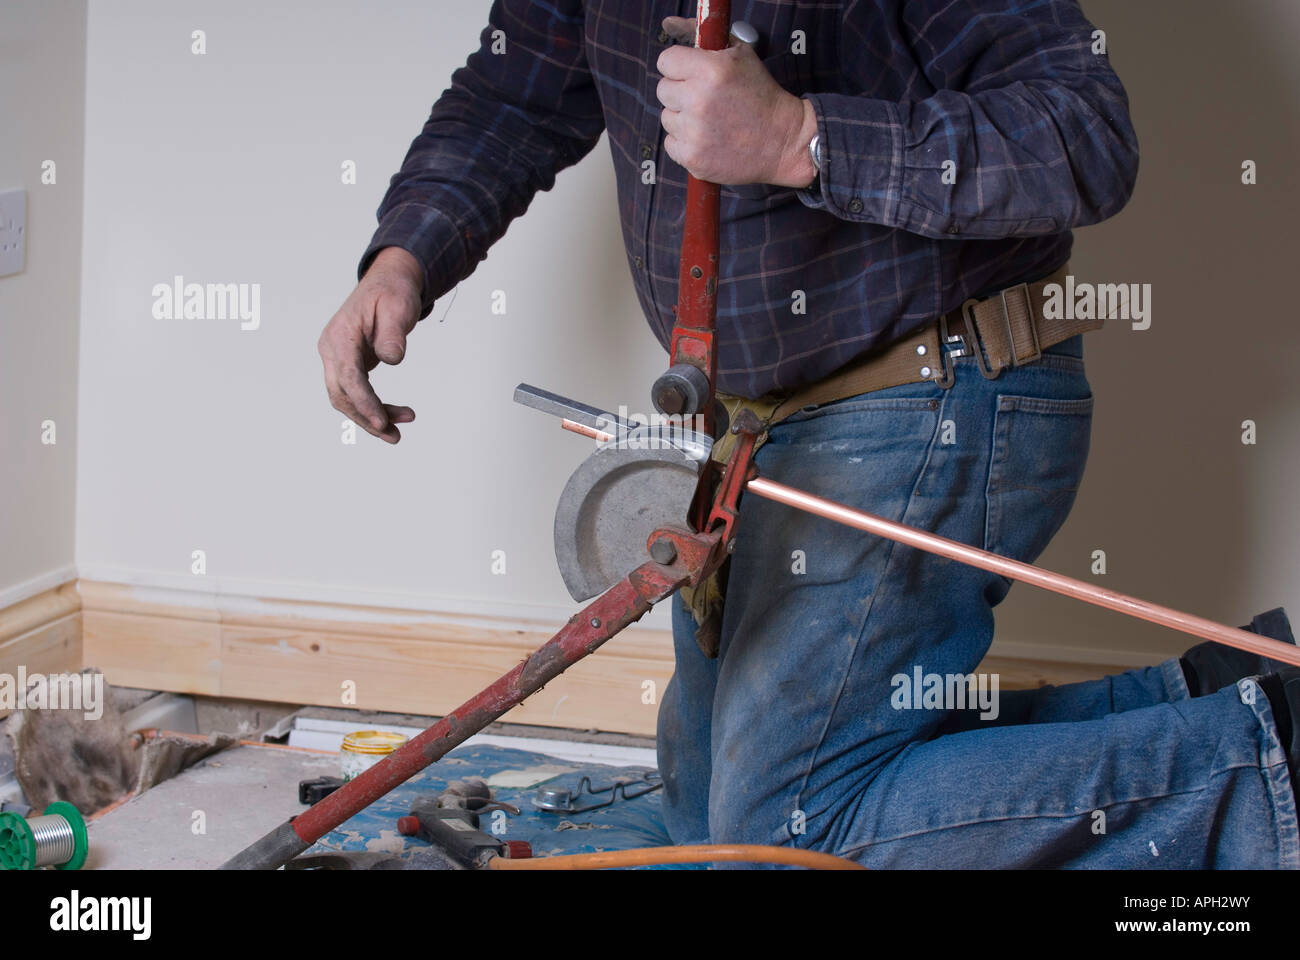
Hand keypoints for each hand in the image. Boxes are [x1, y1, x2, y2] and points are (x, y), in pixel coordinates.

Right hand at [317, 246, 422, 443]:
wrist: (389, 281)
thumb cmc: (393, 292)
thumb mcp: (398, 307)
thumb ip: (393, 333)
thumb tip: (392, 360)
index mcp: (340, 335)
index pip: (348, 376)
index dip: (364, 402)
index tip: (381, 422)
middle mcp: (332, 349)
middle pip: (342, 394)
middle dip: (367, 418)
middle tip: (395, 436)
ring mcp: (338, 357)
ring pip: (347, 398)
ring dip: (370, 417)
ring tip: (398, 433)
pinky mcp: (349, 364)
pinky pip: (356, 392)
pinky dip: (373, 406)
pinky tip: (393, 416)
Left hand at [655, 16, 817, 187]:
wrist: (783, 140)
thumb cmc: (760, 94)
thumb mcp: (739, 54)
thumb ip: (701, 35)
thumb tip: (668, 23)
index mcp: (709, 70)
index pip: (666, 61)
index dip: (679, 67)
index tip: (692, 74)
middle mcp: (698, 100)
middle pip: (663, 90)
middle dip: (682, 92)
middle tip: (706, 99)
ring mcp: (694, 132)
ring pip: (667, 117)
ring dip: (683, 118)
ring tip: (711, 121)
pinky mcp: (692, 157)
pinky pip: (671, 143)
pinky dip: (686, 142)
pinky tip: (708, 139)